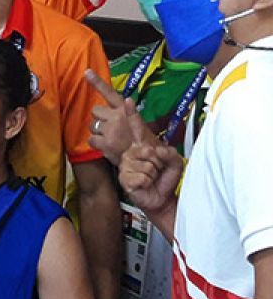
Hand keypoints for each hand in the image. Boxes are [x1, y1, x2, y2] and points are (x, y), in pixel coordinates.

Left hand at [83, 69, 157, 164]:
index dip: (97, 82)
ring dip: (98, 131)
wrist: (147, 162)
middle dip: (99, 118)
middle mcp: (116, 117)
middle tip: (109, 128)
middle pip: (95, 111)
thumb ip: (130, 115)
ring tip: (110, 138)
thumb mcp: (141, 125)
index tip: (86, 72)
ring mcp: (110, 130)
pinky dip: (96, 144)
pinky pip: (91, 139)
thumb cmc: (145, 143)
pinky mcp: (105, 143)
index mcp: (126, 110)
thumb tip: (126, 104)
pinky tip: (106, 146)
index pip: (110, 93)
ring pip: (92, 125)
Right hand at [117, 102, 181, 217]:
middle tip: (156, 170)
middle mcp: (131, 153)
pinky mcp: (124, 178)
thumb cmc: (165, 179)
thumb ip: (170, 153)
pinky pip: (141, 176)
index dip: (132, 113)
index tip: (128, 100)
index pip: (136, 128)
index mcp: (142, 146)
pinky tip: (145, 185)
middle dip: (158, 162)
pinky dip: (147, 182)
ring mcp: (126, 165)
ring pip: (145, 165)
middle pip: (148, 150)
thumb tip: (155, 151)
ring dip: (153, 174)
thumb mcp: (175, 162)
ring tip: (151, 178)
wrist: (161, 199)